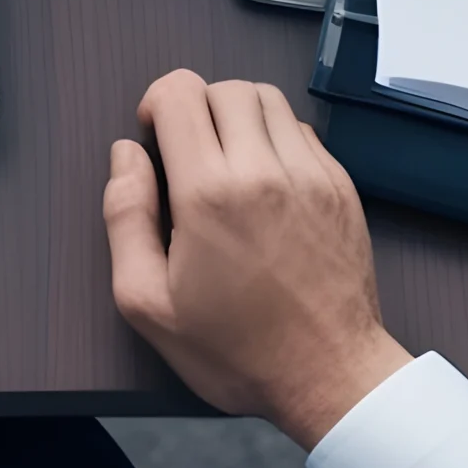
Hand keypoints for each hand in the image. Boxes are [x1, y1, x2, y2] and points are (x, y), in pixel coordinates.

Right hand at [104, 70, 412, 450]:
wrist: (333, 379)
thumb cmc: (235, 349)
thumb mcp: (147, 301)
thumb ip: (124, 216)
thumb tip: (126, 154)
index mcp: (209, 193)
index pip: (179, 93)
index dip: (156, 104)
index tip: (155, 141)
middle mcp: (263, 169)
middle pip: (223, 87)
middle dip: (196, 107)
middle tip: (189, 154)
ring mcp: (311, 175)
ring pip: (267, 98)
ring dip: (238, 115)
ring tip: (228, 159)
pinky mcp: (342, 187)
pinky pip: (302, 129)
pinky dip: (276, 137)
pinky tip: (266, 180)